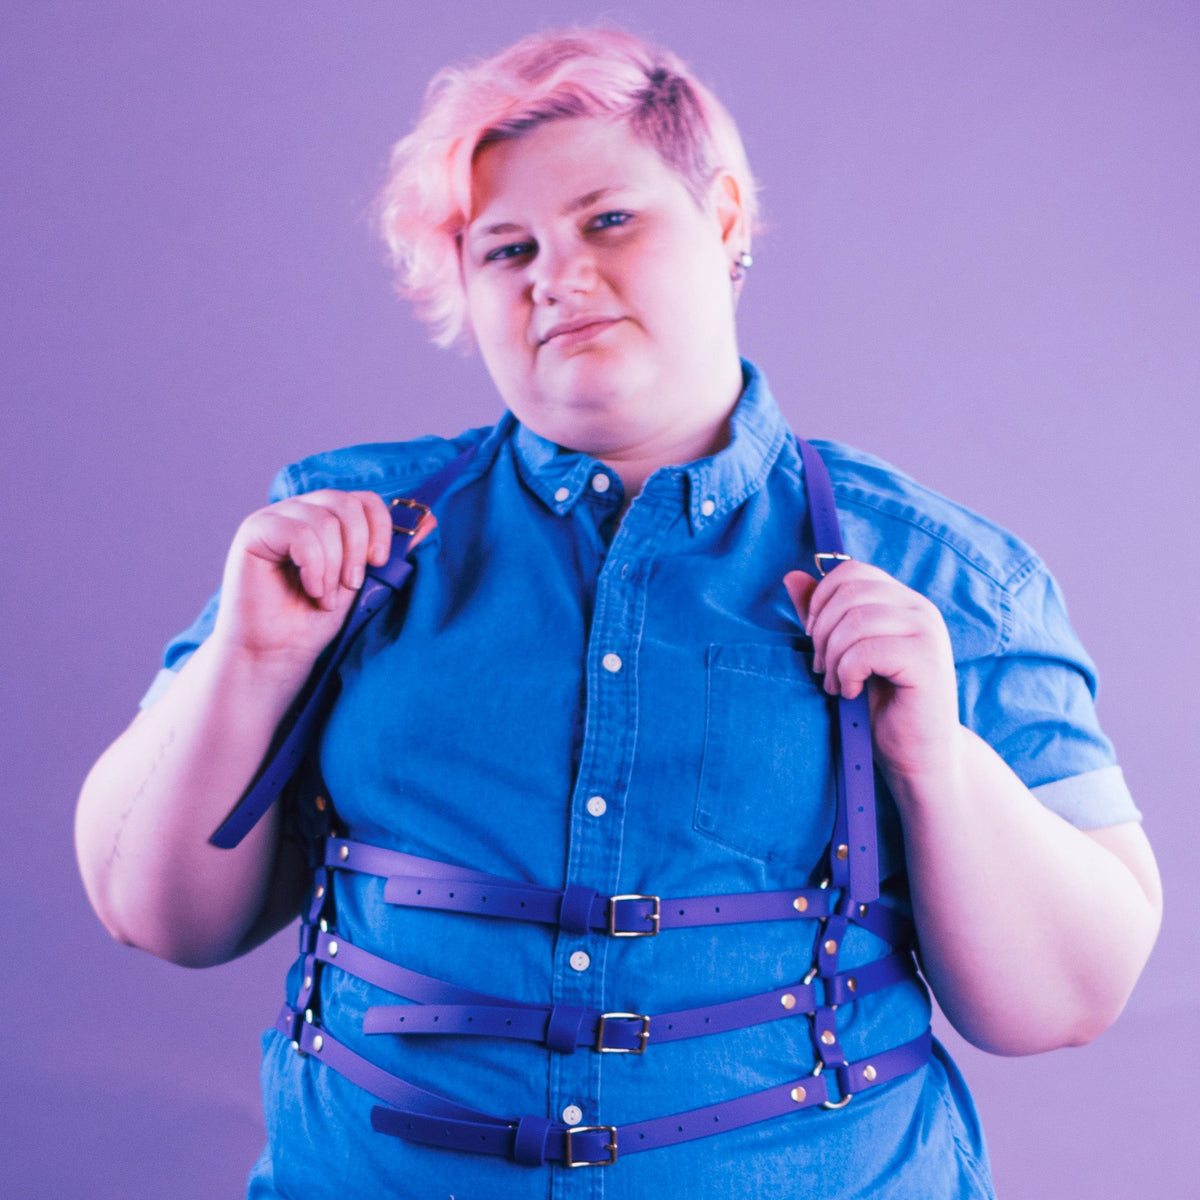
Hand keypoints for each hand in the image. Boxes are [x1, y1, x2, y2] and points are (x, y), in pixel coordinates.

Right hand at [212, 490, 434, 669]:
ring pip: (324, 521)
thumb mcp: (366, 582)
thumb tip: (430, 519)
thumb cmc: (318, 619)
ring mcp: (276, 517)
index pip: (364, 499)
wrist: (281, 652)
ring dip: (333, 566)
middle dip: (357, 548)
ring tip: (326, 595)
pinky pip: (300, 534)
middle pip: (346, 503)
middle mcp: (301, 510)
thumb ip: (393, 550)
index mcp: (328, 516)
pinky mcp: (255, 531)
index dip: (380, 527)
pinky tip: (310, 590)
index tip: (379, 562)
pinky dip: (314, 567)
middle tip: (352, 584)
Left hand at [784, 561, 961, 785]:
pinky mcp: (926, 660)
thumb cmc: (881, 707)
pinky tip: (853, 692)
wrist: (920, 756)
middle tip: (824, 669)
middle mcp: (920, 609)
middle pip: (848, 592)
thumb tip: (792, 576)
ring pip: (854, 621)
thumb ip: (824, 615)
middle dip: (822, 632)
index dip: (821, 600)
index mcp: (903, 601)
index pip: (852, 571)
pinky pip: (865, 650)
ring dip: (834, 657)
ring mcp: (927, 632)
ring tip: (838, 685)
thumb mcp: (844, 654)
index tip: (815, 638)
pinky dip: (848, 673)